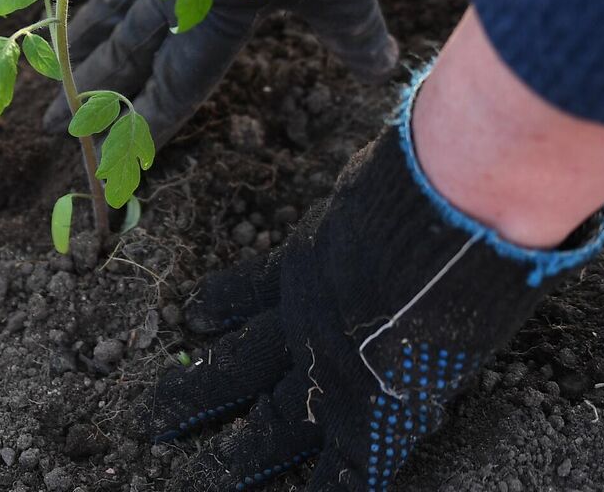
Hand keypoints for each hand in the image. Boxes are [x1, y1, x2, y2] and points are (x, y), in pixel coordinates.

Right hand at [44, 0, 399, 148]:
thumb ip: (353, 26)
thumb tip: (382, 68)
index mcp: (217, 10)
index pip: (176, 81)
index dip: (146, 121)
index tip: (113, 162)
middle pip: (125, 50)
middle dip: (91, 91)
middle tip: (50, 124)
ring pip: (111, 8)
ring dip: (83, 45)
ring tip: (56, 71)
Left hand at [145, 67, 603, 490]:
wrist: (452, 219)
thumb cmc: (424, 182)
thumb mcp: (380, 184)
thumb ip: (373, 193)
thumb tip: (403, 146)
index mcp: (309, 264)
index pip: (256, 294)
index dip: (225, 306)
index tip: (194, 318)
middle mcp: (309, 319)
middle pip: (241, 366)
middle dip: (197, 392)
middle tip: (151, 417)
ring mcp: (335, 366)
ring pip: (274, 422)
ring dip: (239, 452)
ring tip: (202, 474)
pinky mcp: (373, 408)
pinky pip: (349, 468)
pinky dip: (331, 489)